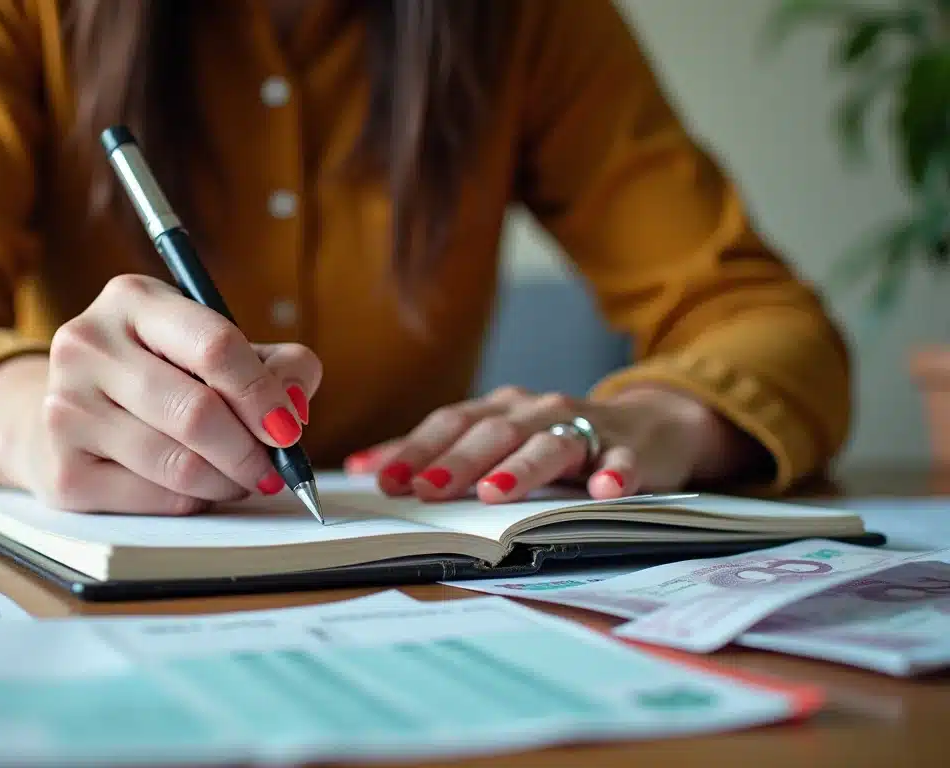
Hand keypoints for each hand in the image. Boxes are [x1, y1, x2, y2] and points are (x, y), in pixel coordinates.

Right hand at [11, 275, 320, 512]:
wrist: (69, 409)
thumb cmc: (161, 372)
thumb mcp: (214, 347)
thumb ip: (276, 364)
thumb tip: (294, 405)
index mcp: (132, 299)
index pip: (215, 346)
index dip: (262, 394)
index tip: (289, 429)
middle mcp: (87, 346)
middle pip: (197, 412)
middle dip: (250, 451)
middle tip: (272, 470)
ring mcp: (65, 409)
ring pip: (178, 464)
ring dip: (227, 482)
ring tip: (240, 478)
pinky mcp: (62, 471)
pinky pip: (153, 499)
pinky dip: (191, 501)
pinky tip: (194, 488)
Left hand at [344, 385, 764, 502]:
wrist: (650, 427)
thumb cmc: (558, 439)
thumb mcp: (498, 442)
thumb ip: (438, 455)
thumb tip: (365, 470)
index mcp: (501, 410)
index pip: (451, 423)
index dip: (416, 448)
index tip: (382, 479)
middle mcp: (538, 411)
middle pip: (493, 433)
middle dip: (457, 460)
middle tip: (426, 489)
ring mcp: (586, 428)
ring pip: (550, 444)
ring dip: (522, 468)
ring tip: (496, 493)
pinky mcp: (633, 450)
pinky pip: (624, 461)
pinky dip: (615, 474)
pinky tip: (604, 491)